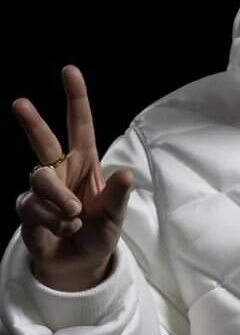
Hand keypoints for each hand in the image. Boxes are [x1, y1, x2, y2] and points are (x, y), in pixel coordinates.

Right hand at [11, 65, 132, 291]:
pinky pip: (34, 208)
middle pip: (43, 141)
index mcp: (84, 164)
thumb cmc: (98, 234)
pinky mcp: (26, 209)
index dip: (75, 99)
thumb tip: (126, 173)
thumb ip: (118, 197)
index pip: (79, 126)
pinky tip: (63, 229)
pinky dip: (52, 221)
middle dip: (32, 122)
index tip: (69, 71)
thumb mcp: (115, 218)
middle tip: (19, 103)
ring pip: (40, 180)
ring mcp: (41, 189)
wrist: (77, 264)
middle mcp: (60, 171)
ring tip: (75, 217)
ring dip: (59, 200)